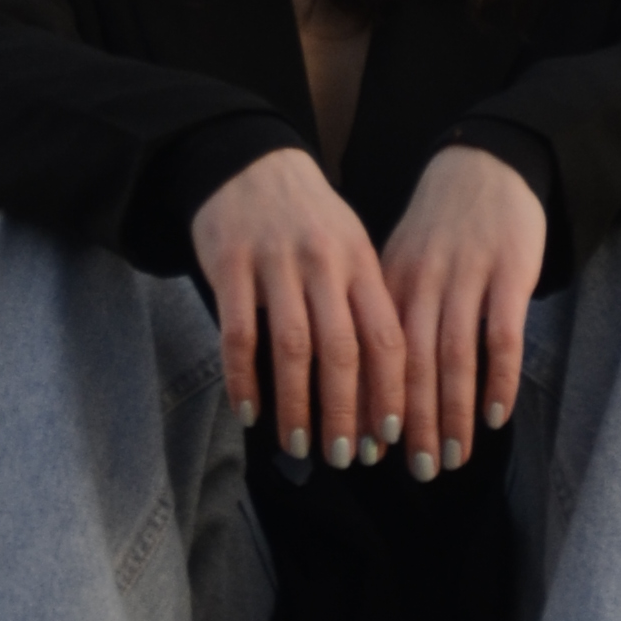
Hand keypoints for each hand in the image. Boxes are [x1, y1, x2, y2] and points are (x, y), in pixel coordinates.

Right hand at [192, 147, 406, 468]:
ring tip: (297, 446)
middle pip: (342, 350)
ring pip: (292, 347)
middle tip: (348, 459)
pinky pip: (239, 334)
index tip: (390, 437)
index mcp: (361, 262)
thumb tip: (386, 387)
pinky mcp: (230, 265)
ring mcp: (276, 263)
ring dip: (296, 405)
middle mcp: (323, 263)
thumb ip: (365, 304)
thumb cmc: (308, 218)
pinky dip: (244, 379)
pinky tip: (248, 412)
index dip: (390, 391)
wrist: (248, 161)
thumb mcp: (349, 247)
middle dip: (346, 411)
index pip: (386, 336)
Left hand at [380, 145, 548, 478]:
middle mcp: (421, 281)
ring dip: (452, 414)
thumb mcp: (398, 263)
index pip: (370, 354)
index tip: (367, 451)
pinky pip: (502, 336)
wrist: (484, 164)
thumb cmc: (438, 229)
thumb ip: (385, 317)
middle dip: (411, 423)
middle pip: (410, 365)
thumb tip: (362, 390)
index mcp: (387, 282)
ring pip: (454, 358)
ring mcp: (466, 277)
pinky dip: (498, 380)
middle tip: (415, 471)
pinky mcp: (510, 273)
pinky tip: (495, 416)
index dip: (368, 404)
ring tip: (451, 459)